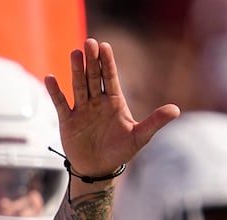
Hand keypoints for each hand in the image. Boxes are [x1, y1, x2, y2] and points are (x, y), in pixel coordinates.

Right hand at [43, 39, 178, 181]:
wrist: (98, 170)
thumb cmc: (120, 152)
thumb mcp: (139, 137)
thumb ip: (155, 122)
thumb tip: (176, 110)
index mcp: (114, 101)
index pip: (111, 77)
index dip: (108, 62)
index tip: (105, 46)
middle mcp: (97, 102)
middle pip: (94, 77)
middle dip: (92, 61)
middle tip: (89, 42)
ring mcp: (82, 109)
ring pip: (78, 86)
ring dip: (76, 71)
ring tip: (75, 53)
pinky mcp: (68, 121)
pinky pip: (61, 104)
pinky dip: (55, 92)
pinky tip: (50, 79)